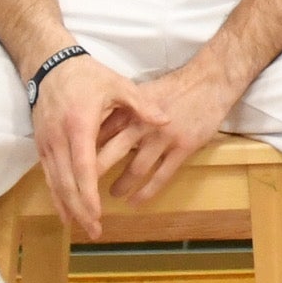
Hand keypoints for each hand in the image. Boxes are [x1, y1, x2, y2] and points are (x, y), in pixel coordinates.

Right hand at [32, 54, 132, 236]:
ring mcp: (47, 143)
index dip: (88, 194)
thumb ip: (141, 105)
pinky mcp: (41, 145)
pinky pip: (48, 176)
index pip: (83, 168)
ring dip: (67, 207)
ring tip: (81, 227)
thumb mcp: (117, 85)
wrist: (50, 64)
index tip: (97, 214)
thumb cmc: (87, 75)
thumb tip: (166, 121)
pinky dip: (57, 195)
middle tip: (93, 231)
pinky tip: (65, 210)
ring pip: (54, 183)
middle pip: (67, 183)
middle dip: (79, 209)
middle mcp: (58, 139)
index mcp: (79, 126)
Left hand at [91, 54, 244, 211]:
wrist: (209, 81)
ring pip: (135, 169)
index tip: (72, 166)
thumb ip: (121, 112)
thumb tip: (95, 128)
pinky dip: (146, 192)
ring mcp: (163, 137)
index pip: (99, 133)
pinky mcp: (183, 148)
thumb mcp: (142, 93)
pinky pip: (160, 176)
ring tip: (112, 195)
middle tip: (81, 190)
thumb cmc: (175, 87)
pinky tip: (136, 201)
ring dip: (121, 185)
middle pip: (111, 153)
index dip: (83, 151)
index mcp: (130, 109)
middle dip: (93, 174)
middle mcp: (143, 124)